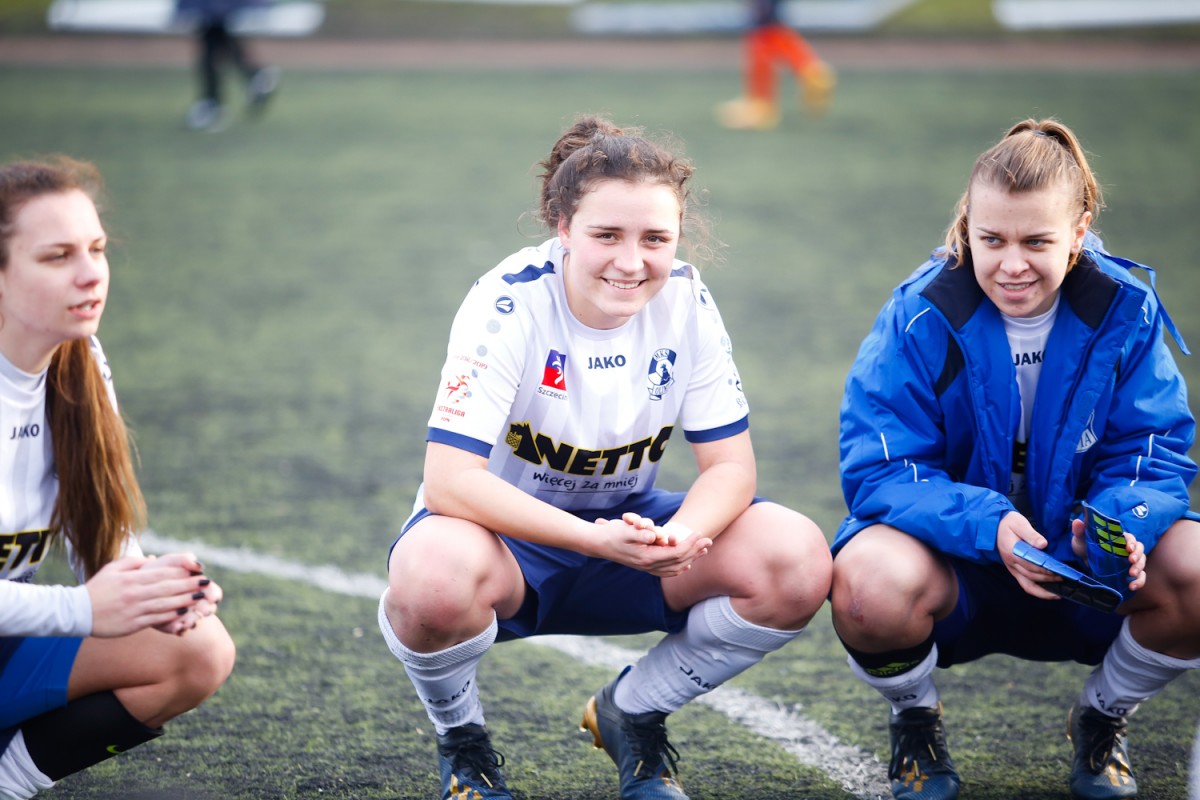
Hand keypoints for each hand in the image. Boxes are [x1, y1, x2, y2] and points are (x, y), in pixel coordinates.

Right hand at [86, 553, 219, 636]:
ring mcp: (135, 610)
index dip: (182, 571)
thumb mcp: (112, 569)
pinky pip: (156, 620)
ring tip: (202, 598)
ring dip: (186, 601)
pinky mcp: (133, 624)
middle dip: (189, 585)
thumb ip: (133, 562)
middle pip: (168, 588)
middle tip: (207, 583)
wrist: (76, 612)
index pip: (162, 573)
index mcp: (132, 579)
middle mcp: (135, 594)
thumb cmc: (96, 589)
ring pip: (166, 605)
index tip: (197, 570)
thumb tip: (152, 559)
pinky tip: (185, 614)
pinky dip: (172, 617)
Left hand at [140, 553, 223, 634]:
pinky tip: (178, 628)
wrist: (134, 586)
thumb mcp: (169, 562)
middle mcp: (195, 602)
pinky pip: (180, 630)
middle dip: (206, 610)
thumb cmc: (156, 570)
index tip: (212, 598)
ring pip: (195, 621)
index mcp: (199, 587)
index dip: (214, 595)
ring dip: (194, 621)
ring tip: (189, 622)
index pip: (213, 592)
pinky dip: (180, 629)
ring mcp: (184, 615)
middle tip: (204, 612)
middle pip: (208, 608)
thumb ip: (184, 559)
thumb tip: (198, 565)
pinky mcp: (172, 624)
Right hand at [592, 513, 710, 576]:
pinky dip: (680, 568)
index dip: (689, 544)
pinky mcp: (645, 566)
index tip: (699, 533)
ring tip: (703, 551)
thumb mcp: (625, 530)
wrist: (598, 544)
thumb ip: (641, 533)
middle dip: (695, 551)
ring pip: (675, 568)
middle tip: (709, 541)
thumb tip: (655, 535)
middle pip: (679, 561)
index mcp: (646, 557)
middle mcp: (648, 566)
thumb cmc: (612, 533)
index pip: (675, 553)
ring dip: (691, 559)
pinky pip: (667, 571)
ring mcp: (647, 568)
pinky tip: (687, 565)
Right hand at [996, 511, 1061, 599]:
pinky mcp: (1015, 572)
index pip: (1030, 563)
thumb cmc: (1008, 524)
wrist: (994, 527)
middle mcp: (1011, 563)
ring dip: (1045, 588)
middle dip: (1048, 578)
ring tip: (1060, 587)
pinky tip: (1050, 593)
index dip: (1044, 568)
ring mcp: (1012, 569)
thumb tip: (1043, 544)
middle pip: (1031, 575)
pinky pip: (1026, 586)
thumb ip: (1031, 534)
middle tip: (1064, 577)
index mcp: (1011, 551)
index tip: (1058, 569)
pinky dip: (1038, 592)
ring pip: (1028, 585)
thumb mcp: (1019, 523)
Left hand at [1069, 518, 1146, 592]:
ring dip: (1139, 568)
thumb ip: (1079, 530)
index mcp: (1118, 538)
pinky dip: (1140, 581)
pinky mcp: (1128, 573)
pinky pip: (1140, 577)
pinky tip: (1133, 586)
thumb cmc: (1084, 546)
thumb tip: (1078, 521)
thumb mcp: (1080, 538)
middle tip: (1132, 561)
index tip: (1128, 548)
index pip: (1130, 537)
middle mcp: (1126, 549)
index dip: (1131, 542)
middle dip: (1138, 555)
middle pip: (1139, 550)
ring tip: (1132, 574)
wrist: (1081, 561)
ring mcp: (1128, 562)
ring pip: (1141, 562)